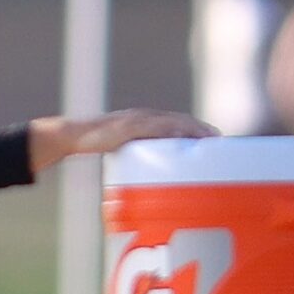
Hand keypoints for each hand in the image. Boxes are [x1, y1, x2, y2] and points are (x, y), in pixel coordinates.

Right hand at [27, 109, 213, 174]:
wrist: (75, 136)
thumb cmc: (99, 146)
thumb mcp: (126, 151)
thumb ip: (140, 157)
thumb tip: (153, 176)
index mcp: (146, 120)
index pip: (177, 121)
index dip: (196, 127)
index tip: (213, 137)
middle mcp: (145, 116)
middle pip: (179, 119)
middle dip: (200, 128)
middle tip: (218, 139)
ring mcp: (137, 120)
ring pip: (171, 121)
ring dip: (191, 128)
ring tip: (208, 138)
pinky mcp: (128, 127)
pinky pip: (153, 127)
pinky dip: (169, 130)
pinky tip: (182, 136)